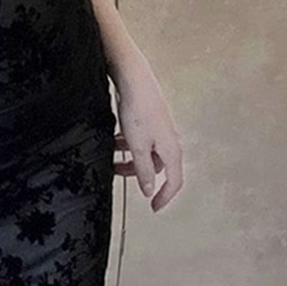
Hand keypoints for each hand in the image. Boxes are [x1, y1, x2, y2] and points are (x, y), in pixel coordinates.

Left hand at [112, 64, 183, 212]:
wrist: (133, 77)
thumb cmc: (138, 109)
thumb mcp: (138, 146)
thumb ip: (144, 170)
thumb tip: (149, 189)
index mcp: (172, 149)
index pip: (174, 182)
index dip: (165, 197)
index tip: (154, 208)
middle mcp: (170, 139)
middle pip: (157, 165)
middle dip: (138, 172)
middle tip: (119, 172)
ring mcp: (160, 127)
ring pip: (147, 150)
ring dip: (130, 155)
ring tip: (112, 152)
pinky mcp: (150, 117)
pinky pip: (141, 137)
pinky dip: (129, 142)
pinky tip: (115, 137)